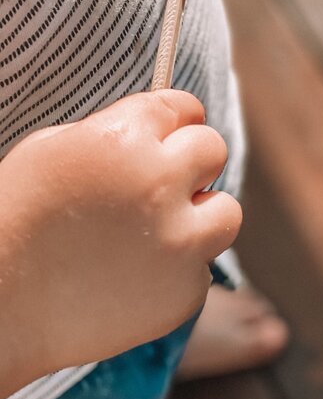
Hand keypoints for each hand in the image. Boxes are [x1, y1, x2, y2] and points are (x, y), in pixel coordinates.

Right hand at [0, 90, 240, 396]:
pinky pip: (201, 269)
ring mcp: (178, 242)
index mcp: (125, 138)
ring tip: (159, 233)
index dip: (172, 121)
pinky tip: (132, 278)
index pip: (184, 106)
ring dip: (201, 217)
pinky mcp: (184, 292)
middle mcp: (160, 184)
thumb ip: (118, 132)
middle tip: (159, 186)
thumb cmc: (13, 220)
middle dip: (189, 163)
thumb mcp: (53, 149)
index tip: (166, 135)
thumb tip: (160, 129)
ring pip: (226, 212)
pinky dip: (176, 272)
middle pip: (212, 150)